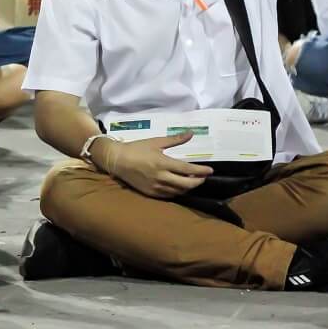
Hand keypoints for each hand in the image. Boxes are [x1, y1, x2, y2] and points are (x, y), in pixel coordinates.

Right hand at [97, 132, 212, 198]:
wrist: (116, 160)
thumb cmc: (136, 148)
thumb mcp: (155, 142)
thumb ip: (174, 139)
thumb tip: (191, 134)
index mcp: (163, 163)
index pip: (187, 170)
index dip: (201, 171)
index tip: (210, 170)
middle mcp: (161, 177)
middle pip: (186, 184)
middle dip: (198, 181)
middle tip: (203, 177)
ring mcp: (156, 186)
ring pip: (179, 191)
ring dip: (189, 187)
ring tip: (192, 181)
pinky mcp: (151, 193)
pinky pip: (169, 195)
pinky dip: (178, 192)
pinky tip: (180, 187)